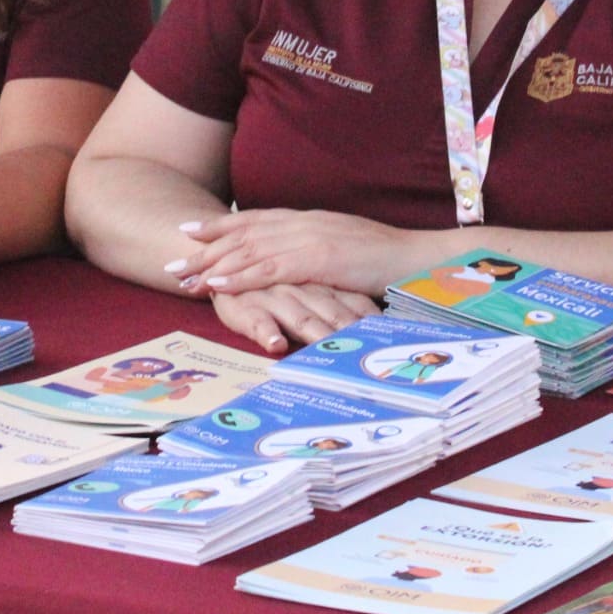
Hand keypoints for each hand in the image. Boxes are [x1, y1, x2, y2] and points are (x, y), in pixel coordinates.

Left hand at [168, 208, 416, 298]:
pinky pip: (269, 269)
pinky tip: (219, 285)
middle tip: (171, 262)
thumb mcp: (341, 244)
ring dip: (212, 266)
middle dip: (204, 250)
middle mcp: (301, 224)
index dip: (219, 226)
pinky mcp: (317, 259)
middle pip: (241, 235)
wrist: (415, 256)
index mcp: (306, 219)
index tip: (188, 231)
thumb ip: (313, 245)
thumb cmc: (383, 256)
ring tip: (184, 278)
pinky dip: (240, 276)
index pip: (253, 219)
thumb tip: (292, 254)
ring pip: (248, 251)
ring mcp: (308, 239)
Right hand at [209, 283, 378, 353]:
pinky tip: (275, 343)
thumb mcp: (310, 287)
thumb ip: (339, 304)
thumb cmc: (272, 282)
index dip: (372, 321)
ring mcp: (275, 297)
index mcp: (322, 284)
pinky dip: (266, 330)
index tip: (393, 342)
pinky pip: (257, 320)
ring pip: (299, 316)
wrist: (219, 256)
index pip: (354, 304)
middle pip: (332, 314)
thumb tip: (376, 328)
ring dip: (315, 334)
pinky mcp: (245, 306)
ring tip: (330, 352)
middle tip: (369, 357)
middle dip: (350, 334)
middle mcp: (303, 290)